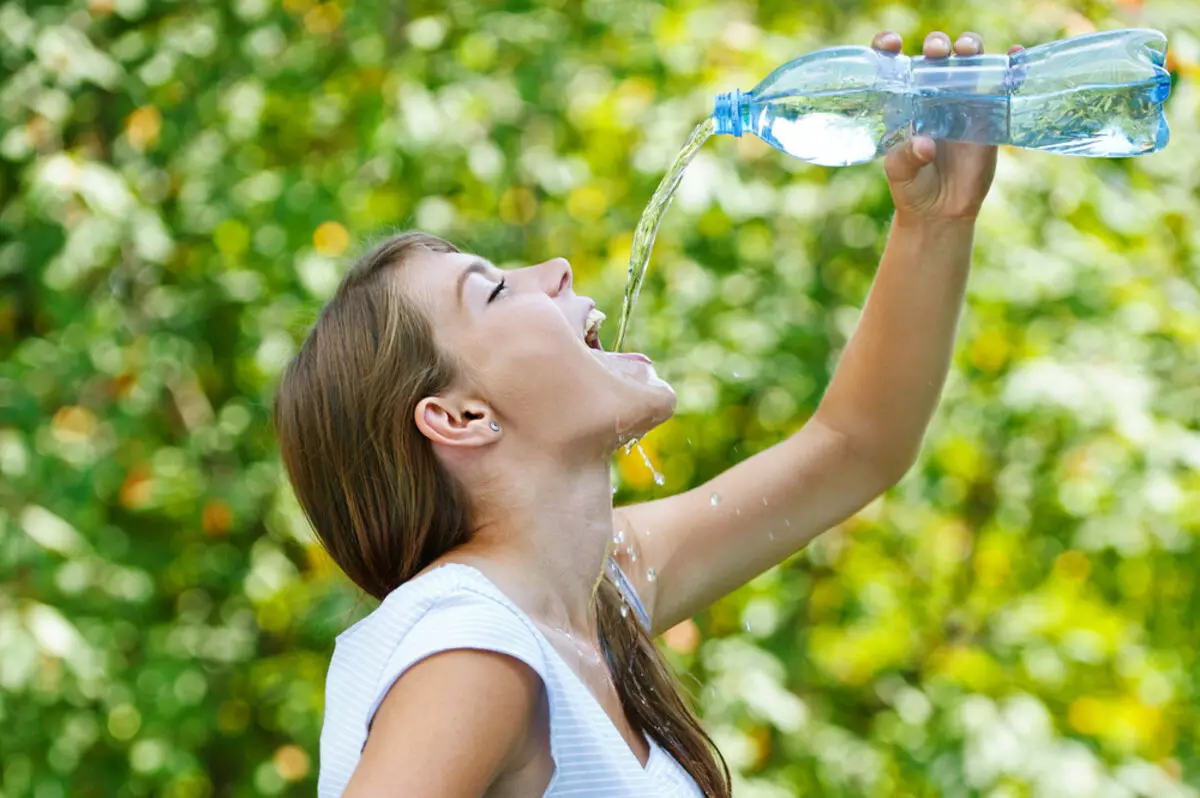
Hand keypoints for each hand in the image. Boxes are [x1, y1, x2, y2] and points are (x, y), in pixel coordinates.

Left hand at [871, 30, 1023, 222]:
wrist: (942, 211)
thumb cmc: (912, 188)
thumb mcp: (900, 174)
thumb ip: (907, 157)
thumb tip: (926, 144)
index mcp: (903, 103)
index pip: (893, 65)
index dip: (889, 47)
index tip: (893, 44)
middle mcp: (931, 95)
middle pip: (935, 56)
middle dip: (936, 45)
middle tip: (936, 52)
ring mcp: (961, 102)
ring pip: (967, 62)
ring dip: (970, 47)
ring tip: (968, 50)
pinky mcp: (988, 114)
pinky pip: (1000, 84)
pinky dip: (1010, 65)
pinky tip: (1016, 53)